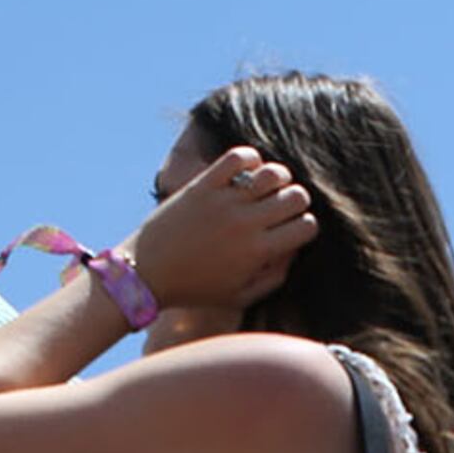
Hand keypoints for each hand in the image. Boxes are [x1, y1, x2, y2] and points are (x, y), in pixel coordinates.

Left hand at [126, 146, 318, 311]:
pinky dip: (249, 157)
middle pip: (296, 197)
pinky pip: (238, 157)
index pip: (307, 226)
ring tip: (267, 185)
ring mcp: (224, 201)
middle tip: (282, 206)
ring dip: (278, 176)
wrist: (146, 274)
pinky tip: (246, 169)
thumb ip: (274, 277)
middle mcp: (246, 225)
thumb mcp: (240, 295)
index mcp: (258, 253)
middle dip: (297, 200)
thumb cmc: (195, 289)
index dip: (306, 226)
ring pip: (273, 173)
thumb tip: (294, 250)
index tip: (292, 229)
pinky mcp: (203, 185)